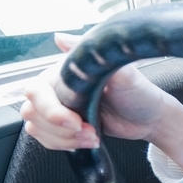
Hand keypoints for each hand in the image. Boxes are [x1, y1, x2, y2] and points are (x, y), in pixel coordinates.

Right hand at [20, 33, 175, 149]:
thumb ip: (91, 54)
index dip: (51, 110)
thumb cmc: (138, 92)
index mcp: (65, 72)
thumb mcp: (120, 71)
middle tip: (88, 131)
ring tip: (92, 137)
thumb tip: (60, 37)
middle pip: (32, 112)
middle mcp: (58, 88)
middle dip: (59, 129)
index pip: (36, 90)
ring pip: (36, 128)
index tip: (75, 121)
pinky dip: (64, 145)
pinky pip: (46, 139)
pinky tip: (86, 140)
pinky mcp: (65, 127)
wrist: (150, 118)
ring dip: (64, 139)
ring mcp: (60, 108)